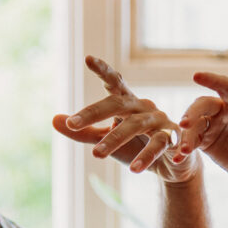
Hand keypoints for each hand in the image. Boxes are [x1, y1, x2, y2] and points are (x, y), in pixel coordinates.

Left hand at [54, 55, 200, 182]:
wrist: (170, 165)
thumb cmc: (135, 146)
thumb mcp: (106, 138)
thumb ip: (83, 131)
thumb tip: (54, 119)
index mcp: (128, 103)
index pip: (115, 82)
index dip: (104, 69)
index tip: (88, 59)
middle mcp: (143, 107)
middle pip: (117, 104)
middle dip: (94, 113)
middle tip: (72, 125)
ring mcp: (160, 121)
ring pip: (135, 126)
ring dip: (115, 140)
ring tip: (96, 154)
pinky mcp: (173, 139)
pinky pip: (159, 145)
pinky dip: (146, 157)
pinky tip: (133, 169)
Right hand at [174, 73, 227, 182]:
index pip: (224, 86)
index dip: (211, 80)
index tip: (197, 76)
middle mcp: (222, 111)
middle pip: (202, 105)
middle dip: (192, 113)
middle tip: (185, 125)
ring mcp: (211, 125)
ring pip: (193, 124)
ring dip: (185, 135)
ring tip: (184, 151)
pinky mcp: (204, 141)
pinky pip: (190, 141)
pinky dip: (182, 149)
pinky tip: (177, 159)